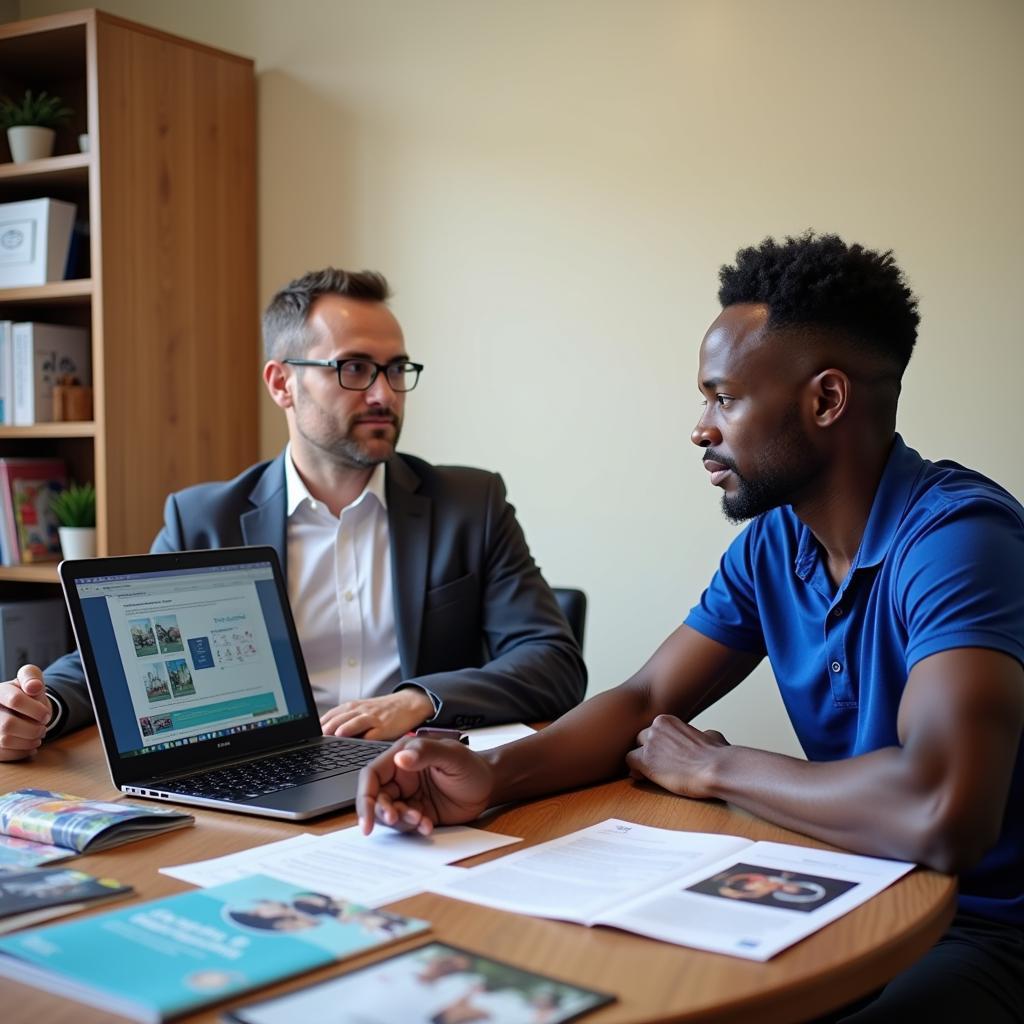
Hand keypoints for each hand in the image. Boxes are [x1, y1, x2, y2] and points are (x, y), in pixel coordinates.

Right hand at [0, 665, 50, 761]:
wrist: (20, 709)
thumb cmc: (26, 693)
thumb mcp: (30, 679)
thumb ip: (32, 676)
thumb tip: (34, 686)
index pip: (15, 700)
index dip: (36, 710)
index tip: (46, 714)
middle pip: (8, 725)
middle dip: (33, 728)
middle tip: (43, 728)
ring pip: (5, 741)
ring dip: (29, 741)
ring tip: (38, 735)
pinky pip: (5, 754)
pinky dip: (23, 752)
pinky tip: (31, 745)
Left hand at [320, 688, 433, 740]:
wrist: (408, 704)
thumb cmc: (382, 711)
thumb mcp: (361, 710)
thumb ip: (344, 720)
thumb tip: (322, 735)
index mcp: (350, 707)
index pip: (329, 716)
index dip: (318, 726)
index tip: (308, 737)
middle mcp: (359, 710)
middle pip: (339, 718)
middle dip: (327, 729)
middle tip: (316, 739)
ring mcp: (372, 718)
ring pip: (355, 722)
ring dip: (346, 728)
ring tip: (336, 735)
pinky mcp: (385, 726)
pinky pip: (374, 732)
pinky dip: (366, 737)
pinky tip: (360, 742)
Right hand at [357, 736, 493, 835]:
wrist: (489, 786)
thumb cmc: (471, 765)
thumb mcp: (452, 755)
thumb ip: (426, 754)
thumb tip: (401, 758)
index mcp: (403, 756)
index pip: (372, 776)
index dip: (365, 797)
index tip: (367, 821)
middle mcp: (401, 776)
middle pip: (376, 798)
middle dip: (383, 813)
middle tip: (398, 819)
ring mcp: (408, 796)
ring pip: (389, 814)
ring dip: (400, 822)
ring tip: (421, 820)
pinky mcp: (417, 812)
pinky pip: (405, 825)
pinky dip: (413, 828)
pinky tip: (428, 825)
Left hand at [624, 714, 729, 798]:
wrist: (716, 766)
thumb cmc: (717, 754)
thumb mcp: (710, 736)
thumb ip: (701, 735)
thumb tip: (706, 737)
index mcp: (667, 721)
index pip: (652, 731)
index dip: (657, 746)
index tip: (664, 756)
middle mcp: (655, 727)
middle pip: (641, 740)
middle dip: (648, 752)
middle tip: (658, 765)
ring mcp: (649, 743)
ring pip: (634, 751)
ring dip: (642, 762)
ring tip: (653, 774)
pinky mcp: (645, 760)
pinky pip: (629, 762)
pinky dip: (636, 771)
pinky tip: (644, 778)